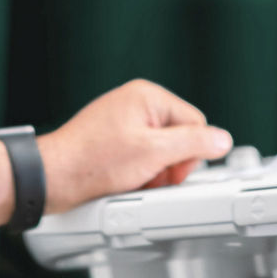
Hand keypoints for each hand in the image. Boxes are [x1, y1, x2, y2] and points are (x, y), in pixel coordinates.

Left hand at [35, 80, 232, 210]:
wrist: (53, 178)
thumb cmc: (93, 161)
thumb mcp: (153, 153)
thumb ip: (192, 144)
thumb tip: (222, 139)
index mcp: (147, 96)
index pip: (195, 122)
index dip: (189, 153)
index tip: (171, 170)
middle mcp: (136, 104)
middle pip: (179, 138)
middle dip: (170, 165)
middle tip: (149, 177)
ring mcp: (123, 122)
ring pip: (161, 152)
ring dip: (154, 173)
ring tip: (132, 180)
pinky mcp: (114, 141)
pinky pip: (142, 157)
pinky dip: (139, 174)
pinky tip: (123, 181)